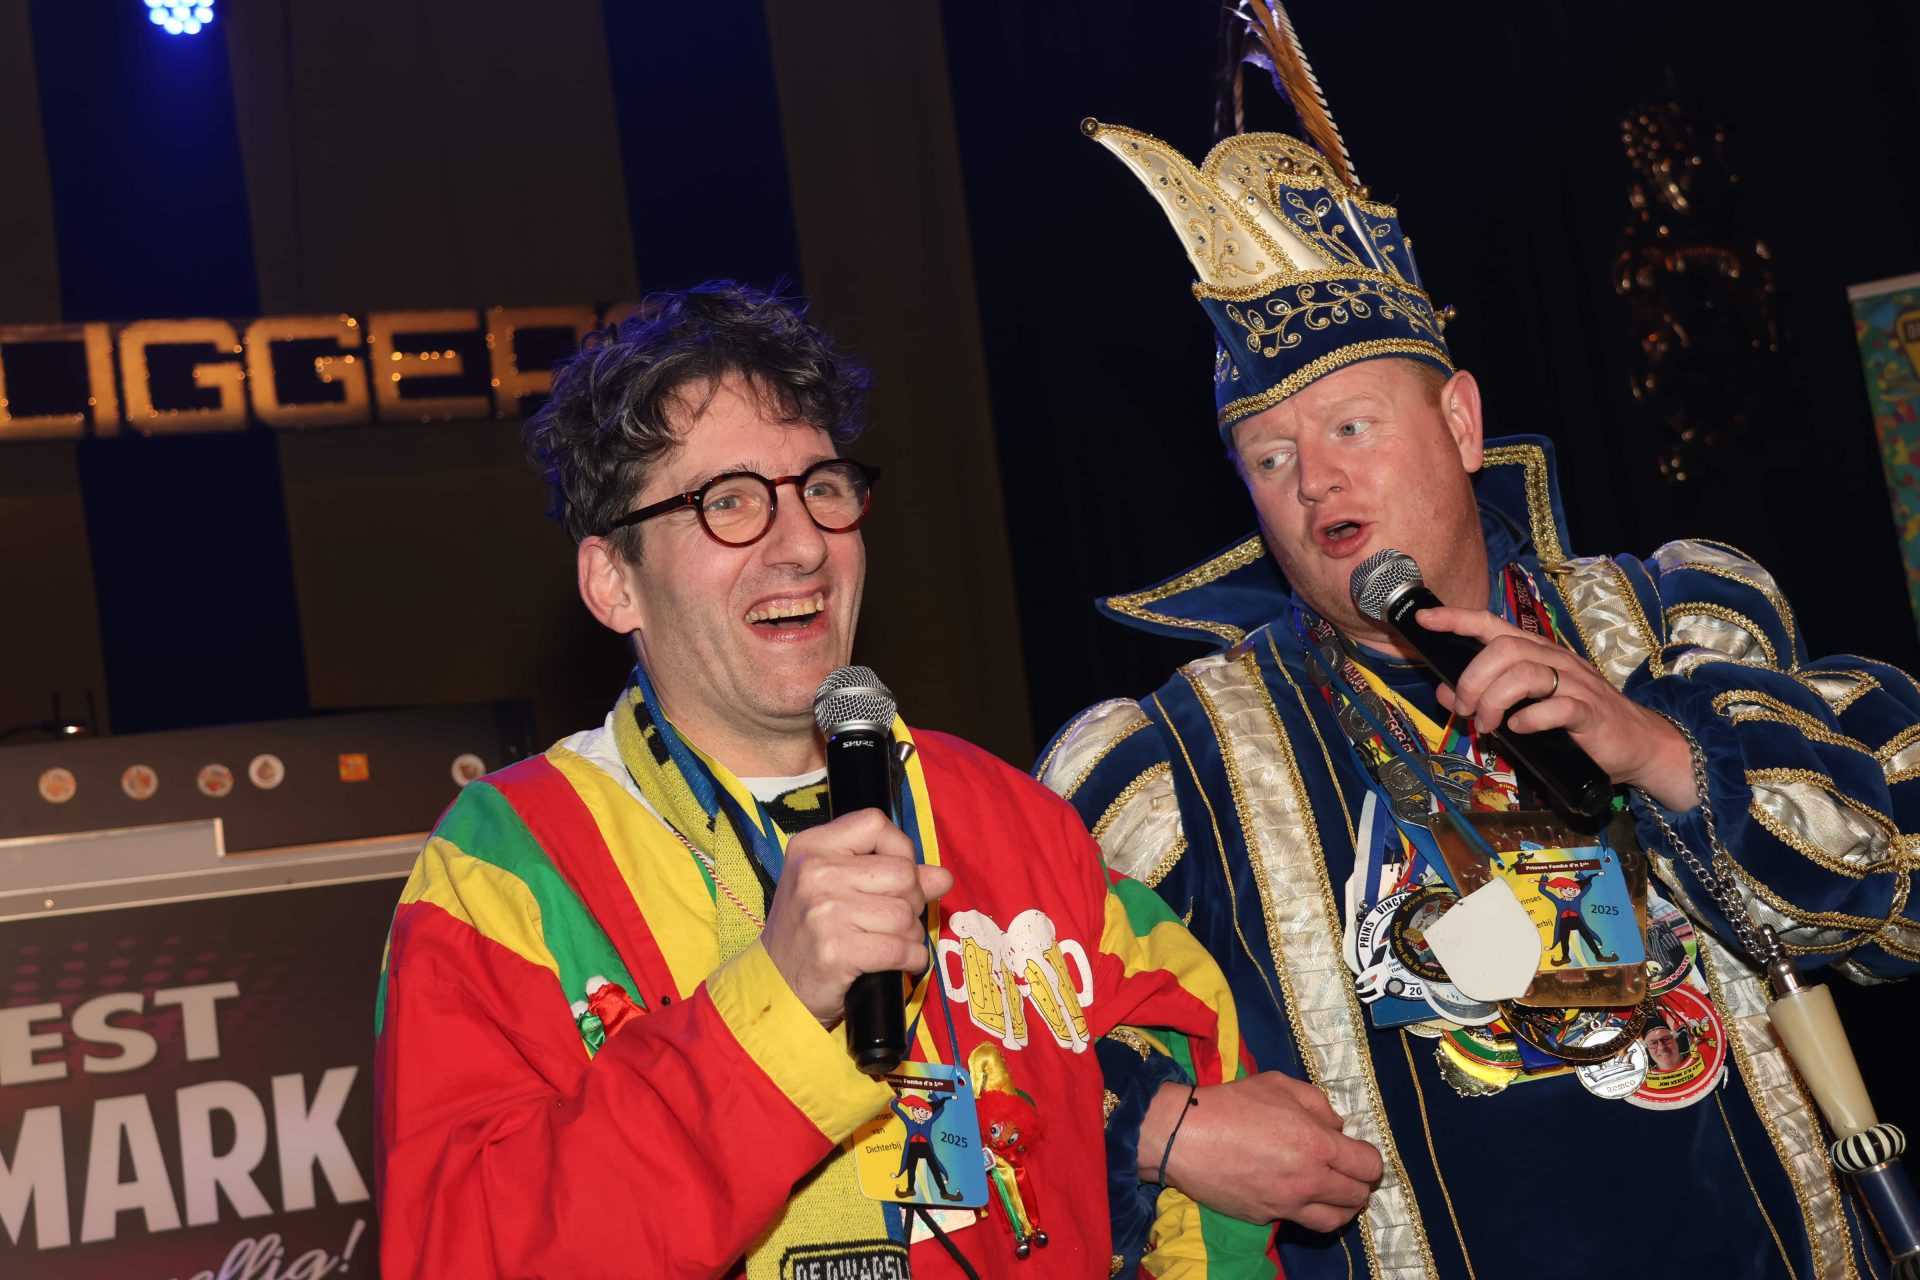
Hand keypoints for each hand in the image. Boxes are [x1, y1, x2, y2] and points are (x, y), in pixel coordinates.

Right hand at [758, 808, 953, 1027]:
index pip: (875, 824)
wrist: (777, 986)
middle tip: (895, 919)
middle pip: (901, 872)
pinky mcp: (835, 951)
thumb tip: (943, 876)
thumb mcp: (838, 890)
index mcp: (811, 848)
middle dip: (912, 900)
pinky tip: (902, 962)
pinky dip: (912, 959)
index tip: (898, 876)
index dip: (900, 849)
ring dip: (911, 934)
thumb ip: (890, 875)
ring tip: (894, 942)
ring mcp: (823, 912)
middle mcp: (814, 874)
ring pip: (904, 914)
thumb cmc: (810, 933)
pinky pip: (900, 948)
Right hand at [1139, 1072, 1382, 1231]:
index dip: (1370, 1161)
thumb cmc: (1231, 1103)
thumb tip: (1336, 1126)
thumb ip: (1317, 1103)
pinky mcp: (1267, 1218)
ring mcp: (1288, 1204)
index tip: (1359, 1155)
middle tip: (1347, 1172)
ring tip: (1333, 1193)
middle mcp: (1309, 1180)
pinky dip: (1308, 1211)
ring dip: (1342, 1206)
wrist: (1184, 1136)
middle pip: (1357, 1195)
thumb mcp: (1279, 1084)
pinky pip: (1301, 1221)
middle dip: (1359, 1183)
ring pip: (1336, 1220)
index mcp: (1317, 1144)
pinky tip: (1298, 1196)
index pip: (1368, 1165)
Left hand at [1415, 605, 1697, 809]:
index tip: (1424, 619)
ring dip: (1494, 701)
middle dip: (1472, 679)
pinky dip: (1529, 718)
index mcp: (1537, 653)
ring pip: (1525, 673)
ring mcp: (1575, 684)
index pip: (1492, 625)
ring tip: (1488, 725)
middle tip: (1464, 709)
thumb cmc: (1577, 721)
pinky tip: (1519, 729)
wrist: (1637, 743)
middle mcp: (1555, 660)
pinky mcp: (1590, 712)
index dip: (1456, 619)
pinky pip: (1556, 706)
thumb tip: (1443, 690)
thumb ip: (1486, 694)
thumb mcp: (1526, 705)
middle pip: (1503, 649)